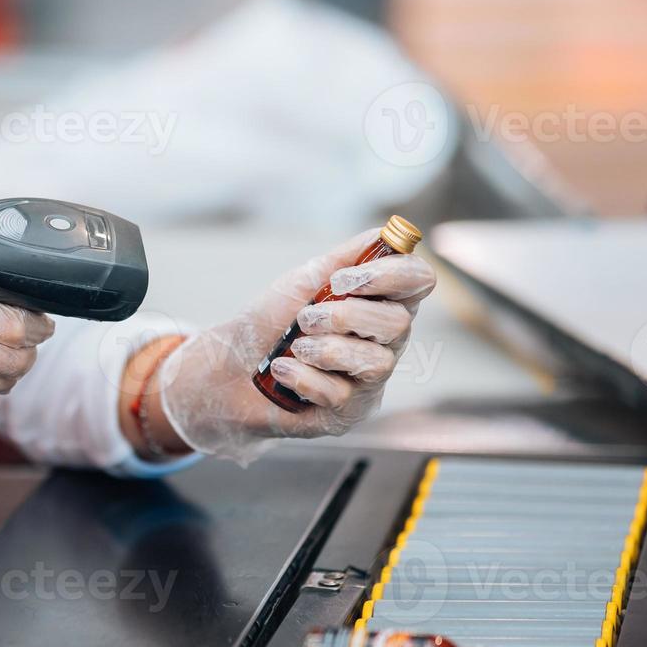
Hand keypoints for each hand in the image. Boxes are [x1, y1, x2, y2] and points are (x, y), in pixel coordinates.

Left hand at [158, 229, 436, 463]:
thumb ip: (347, 257)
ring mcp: (369, 380)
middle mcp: (383, 342)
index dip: (392, 276)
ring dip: (324, 350)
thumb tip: (385, 233)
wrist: (228, 369)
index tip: (342, 279)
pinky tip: (283, 371)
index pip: (418, 281)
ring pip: (376, 363)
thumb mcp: (305, 281)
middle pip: (400, 323)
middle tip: (305, 319)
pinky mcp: (348, 413)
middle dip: (346, 317)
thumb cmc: (269, 323)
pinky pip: (340, 394)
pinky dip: (302, 377)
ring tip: (294, 346)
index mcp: (378, 303)